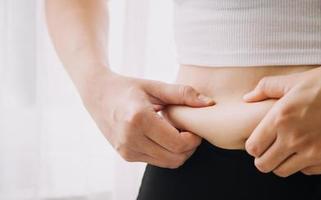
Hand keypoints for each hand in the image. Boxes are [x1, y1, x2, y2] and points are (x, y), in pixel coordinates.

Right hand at [80, 71, 214, 168]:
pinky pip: (156, 161)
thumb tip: (209, 103)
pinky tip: (163, 137)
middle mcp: (130, 138)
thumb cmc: (129, 88)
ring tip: (176, 133)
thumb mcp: (156, 86)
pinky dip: (166, 153)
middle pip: (175, 157)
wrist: (98, 94)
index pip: (178, 143)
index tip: (194, 127)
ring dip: (178, 152)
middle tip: (189, 131)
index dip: (194, 139)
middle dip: (189, 148)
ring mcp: (126, 149)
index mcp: (139, 119)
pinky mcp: (126, 155)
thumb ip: (183, 93)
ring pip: (167, 163)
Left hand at [243, 65, 320, 176]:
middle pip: (264, 165)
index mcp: (280, 118)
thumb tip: (247, 98)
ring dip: (282, 162)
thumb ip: (265, 89)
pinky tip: (307, 150)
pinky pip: (306, 171)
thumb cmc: (319, 82)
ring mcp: (312, 149)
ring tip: (288, 150)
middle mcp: (294, 137)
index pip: (253, 148)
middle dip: (264, 158)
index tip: (260, 141)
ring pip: (283, 171)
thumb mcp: (290, 81)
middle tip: (270, 150)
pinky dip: (304, 164)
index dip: (254, 146)